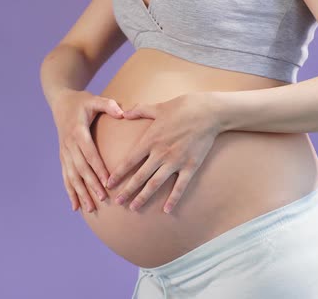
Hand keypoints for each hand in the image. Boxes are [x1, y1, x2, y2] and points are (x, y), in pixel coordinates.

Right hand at [51, 89, 123, 212]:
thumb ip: (108, 105)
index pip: (89, 153)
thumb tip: (122, 112)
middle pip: (80, 168)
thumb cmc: (81, 102)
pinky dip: (70, 192)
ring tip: (89, 209)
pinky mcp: (63, 157)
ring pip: (72, 176)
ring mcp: (64, 152)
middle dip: (91, 185)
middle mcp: (69, 145)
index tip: (107, 180)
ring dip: (80, 193)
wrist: (60, 102)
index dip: (97, 167)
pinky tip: (75, 207)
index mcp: (78, 132)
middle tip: (102, 199)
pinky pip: (65, 177)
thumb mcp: (94, 99)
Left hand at [106, 92, 220, 213]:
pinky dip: (173, 199)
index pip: (129, 160)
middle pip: (139, 176)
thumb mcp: (158, 107)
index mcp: (150, 140)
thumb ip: (140, 110)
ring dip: (143, 197)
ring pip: (155, 183)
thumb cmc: (183, 107)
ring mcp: (175, 161)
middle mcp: (160, 153)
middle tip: (117, 202)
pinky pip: (180, 186)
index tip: (109, 184)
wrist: (208, 112)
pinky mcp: (190, 166)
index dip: (118, 174)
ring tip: (134, 208)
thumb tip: (124, 112)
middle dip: (127, 190)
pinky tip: (167, 210)